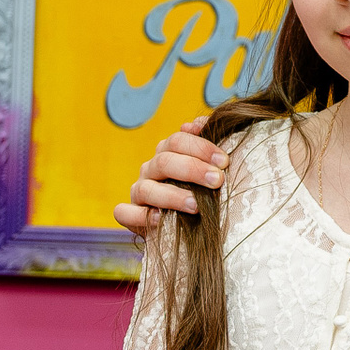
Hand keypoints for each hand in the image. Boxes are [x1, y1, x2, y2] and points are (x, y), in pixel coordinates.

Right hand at [113, 118, 228, 232]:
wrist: (194, 225)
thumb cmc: (204, 191)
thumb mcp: (210, 166)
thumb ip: (206, 144)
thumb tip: (198, 124)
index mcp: (168, 153)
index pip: (177, 141)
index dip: (201, 147)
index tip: (224, 161)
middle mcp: (151, 170)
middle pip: (164, 161)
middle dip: (192, 169)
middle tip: (217, 180)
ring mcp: (139, 192)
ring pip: (147, 189)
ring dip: (172, 196)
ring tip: (196, 205)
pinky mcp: (131, 215)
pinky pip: (125, 212)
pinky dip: (140, 215)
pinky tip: (160, 219)